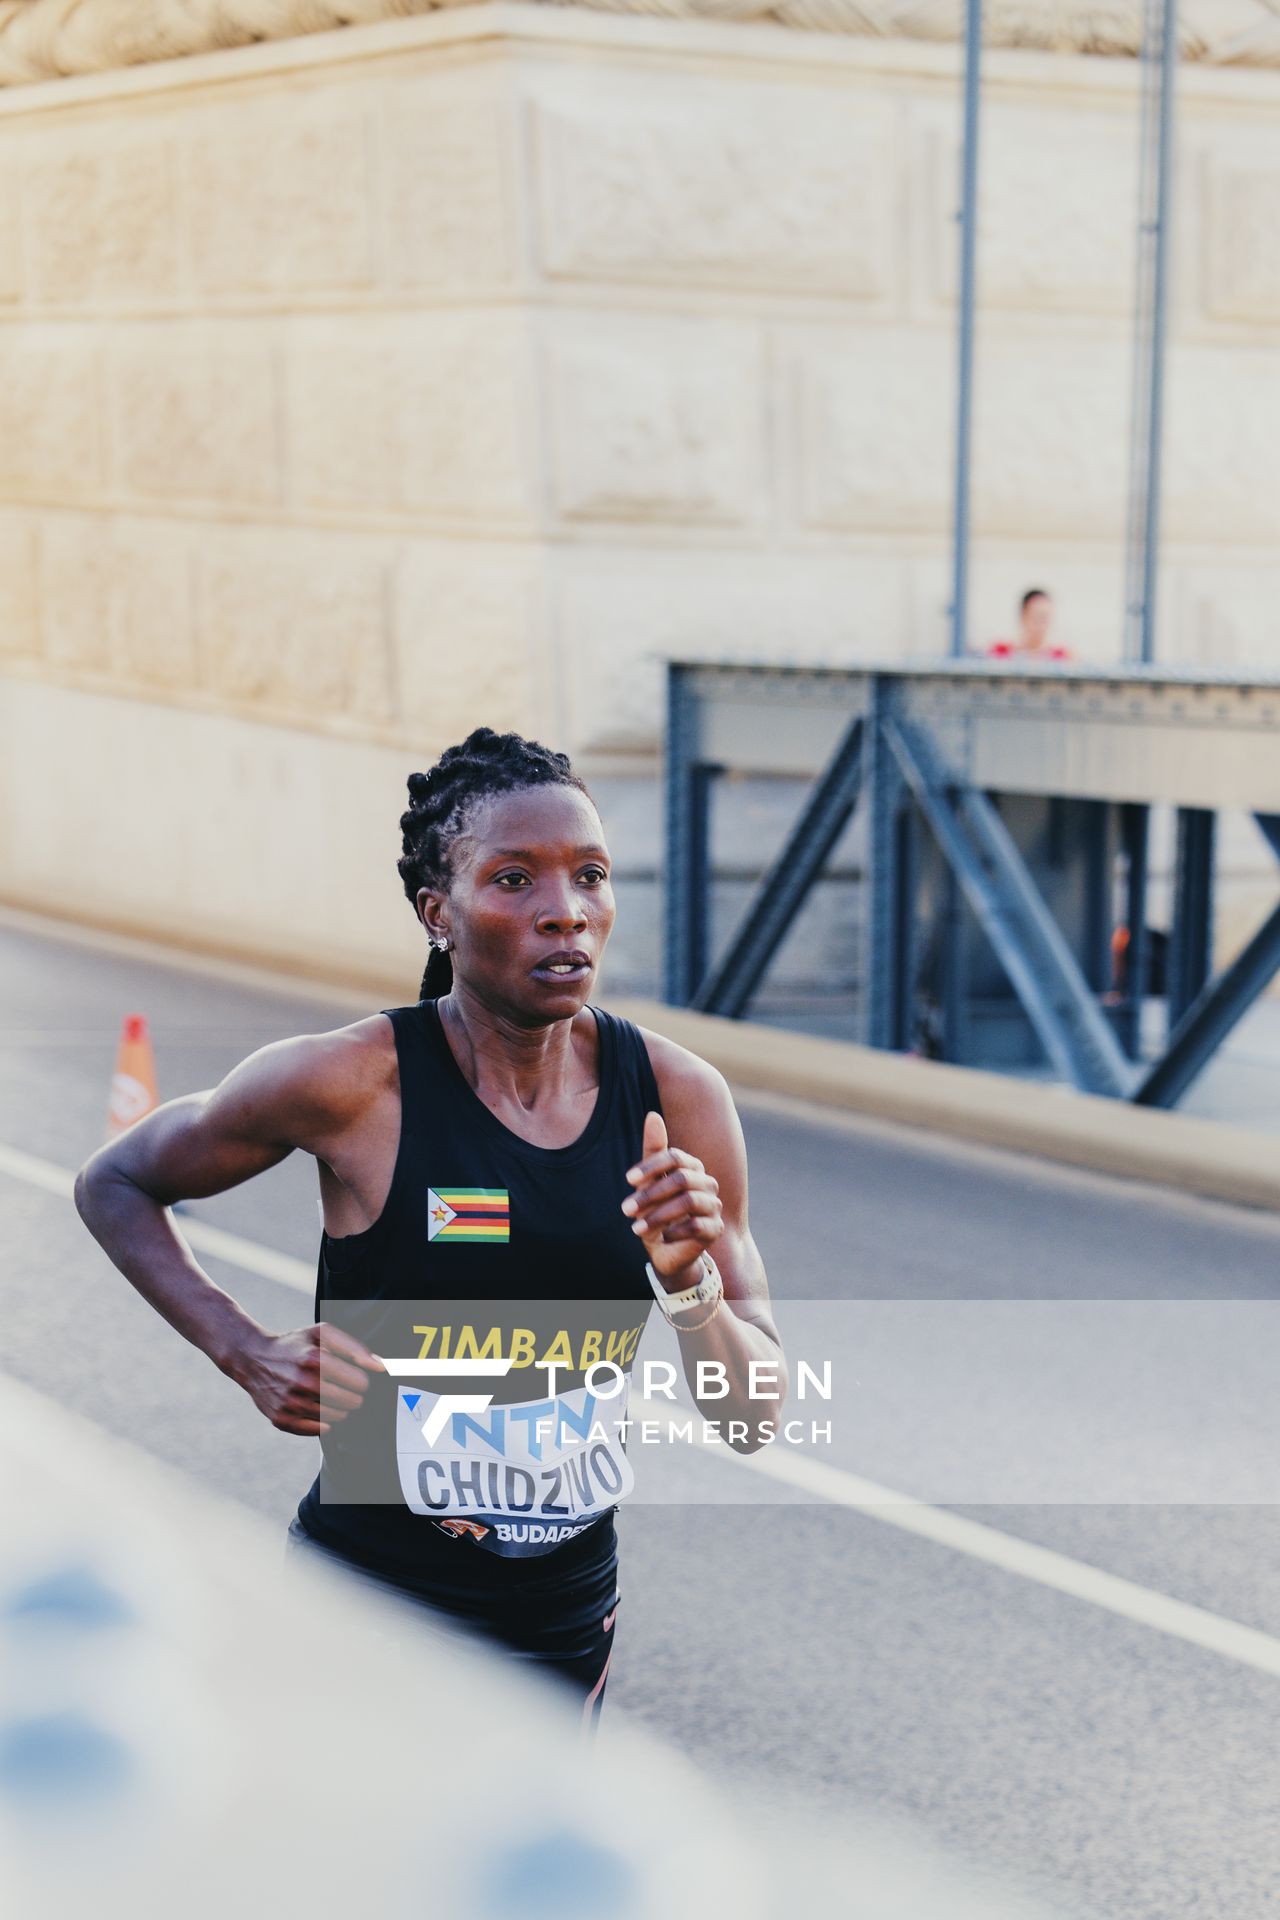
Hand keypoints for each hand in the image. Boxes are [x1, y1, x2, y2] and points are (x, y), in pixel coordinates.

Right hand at [232, 1323, 384, 1435]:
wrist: (253, 1359)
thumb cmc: (295, 1345)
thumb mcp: (322, 1334)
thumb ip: (354, 1347)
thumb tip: (380, 1367)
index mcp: (315, 1359)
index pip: (361, 1382)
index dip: (360, 1379)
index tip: (351, 1375)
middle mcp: (302, 1383)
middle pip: (352, 1402)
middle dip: (352, 1395)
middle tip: (340, 1386)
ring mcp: (290, 1404)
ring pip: (337, 1418)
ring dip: (338, 1408)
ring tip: (326, 1394)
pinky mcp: (281, 1420)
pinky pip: (318, 1431)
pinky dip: (323, 1421)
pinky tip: (316, 1406)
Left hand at [621, 1110, 723, 1286]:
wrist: (665, 1249)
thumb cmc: (655, 1209)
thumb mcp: (648, 1181)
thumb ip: (653, 1150)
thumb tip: (653, 1115)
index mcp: (692, 1167)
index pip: (675, 1157)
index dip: (651, 1166)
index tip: (628, 1179)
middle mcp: (707, 1183)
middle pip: (681, 1179)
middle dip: (650, 1194)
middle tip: (625, 1209)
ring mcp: (714, 1206)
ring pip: (689, 1202)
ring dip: (658, 1215)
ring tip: (636, 1229)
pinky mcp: (715, 1229)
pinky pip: (697, 1226)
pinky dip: (674, 1231)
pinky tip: (660, 1238)